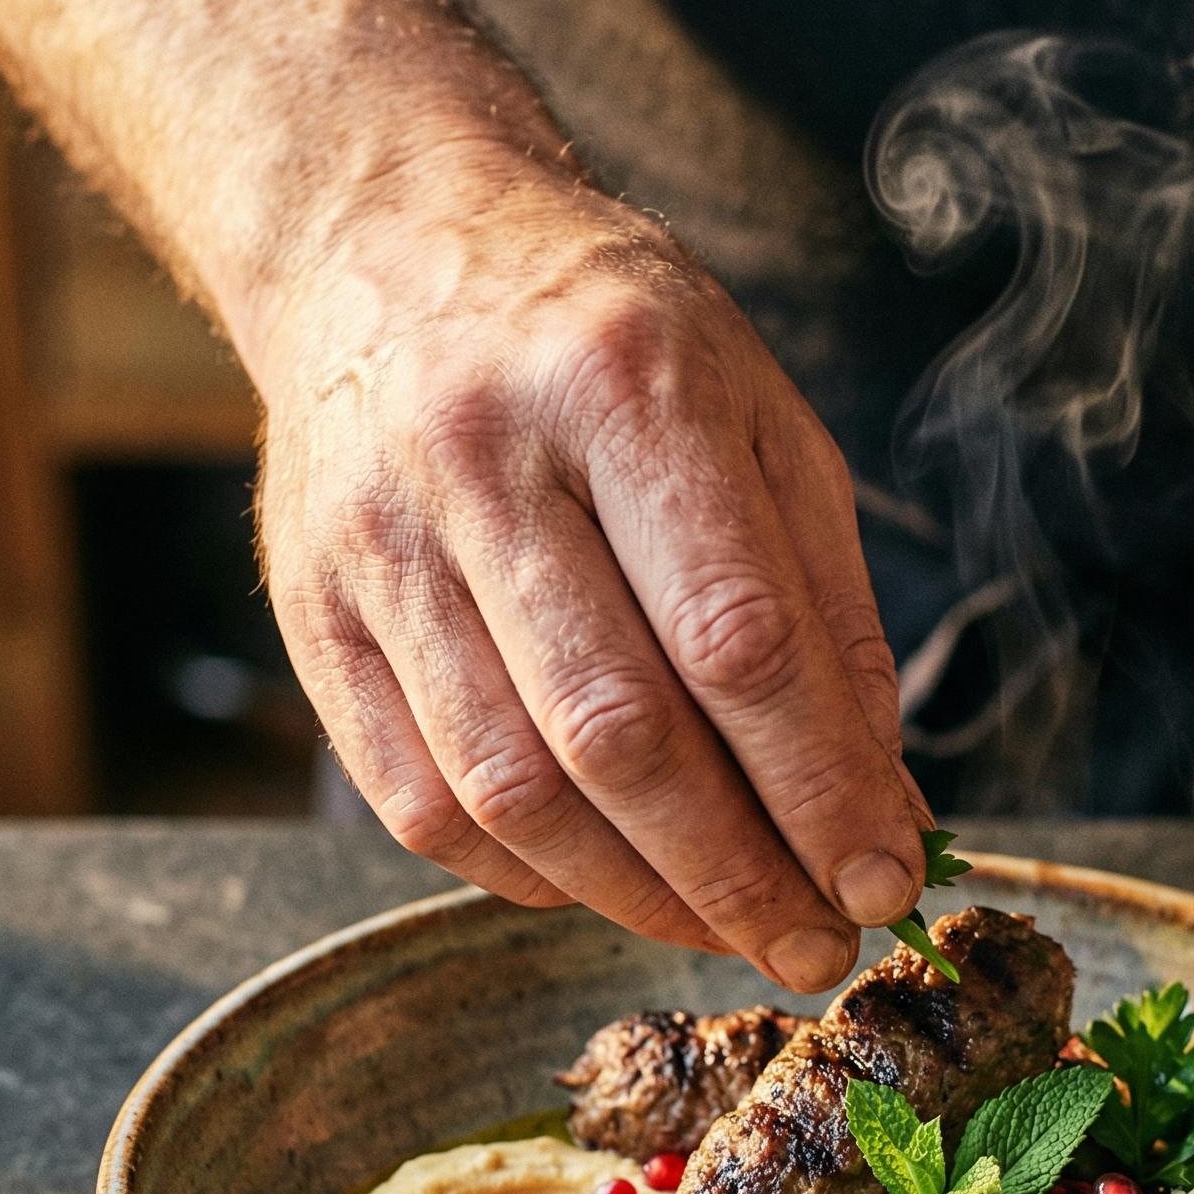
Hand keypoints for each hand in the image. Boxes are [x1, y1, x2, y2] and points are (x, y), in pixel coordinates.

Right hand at [254, 150, 928, 993]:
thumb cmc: (613, 343)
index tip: (883, 881)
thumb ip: (826, 610)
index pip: (736, 639)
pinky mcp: (310, 617)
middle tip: (819, 947)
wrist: (387, 246)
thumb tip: (879, 803)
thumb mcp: (760, 421)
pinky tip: (611, 881)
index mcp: (625, 385)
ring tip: (733, 930)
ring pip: (511, 790)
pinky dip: (532, 874)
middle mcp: (483, 461)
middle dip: (737, 874)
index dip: (819, 787)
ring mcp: (378, 545)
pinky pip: (422, 802)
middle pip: (618, 735)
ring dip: (640, 896)